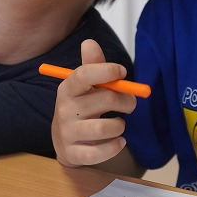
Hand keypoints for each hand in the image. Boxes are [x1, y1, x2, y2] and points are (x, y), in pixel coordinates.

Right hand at [51, 39, 136, 167]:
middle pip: (104, 99)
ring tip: (119, 124)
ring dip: (119, 125)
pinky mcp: (73, 154)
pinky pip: (98, 153)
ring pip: (103, 128)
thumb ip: (93, 65)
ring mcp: (67, 133)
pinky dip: (114, 147)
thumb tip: (89, 42)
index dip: (106, 71)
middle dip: (126, 101)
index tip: (122, 72)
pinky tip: (119, 141)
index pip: (84, 74)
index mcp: (68, 87)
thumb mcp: (85, 85)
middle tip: (132, 104)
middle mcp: (64, 109)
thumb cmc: (82, 105)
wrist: (65, 140)